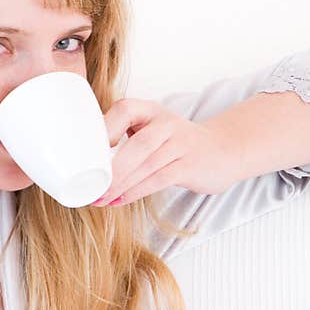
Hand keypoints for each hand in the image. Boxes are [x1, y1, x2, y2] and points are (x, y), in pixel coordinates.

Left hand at [90, 98, 241, 206]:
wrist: (223, 150)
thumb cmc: (177, 143)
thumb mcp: (153, 130)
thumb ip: (125, 137)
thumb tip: (86, 159)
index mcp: (151, 110)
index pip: (124, 109)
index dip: (105, 127)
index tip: (86, 150)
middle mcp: (166, 123)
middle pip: (137, 144)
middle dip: (111, 168)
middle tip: (90, 184)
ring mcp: (180, 144)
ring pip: (146, 165)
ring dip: (120, 185)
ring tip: (100, 198)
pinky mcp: (189, 165)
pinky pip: (159, 179)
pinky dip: (136, 192)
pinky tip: (119, 201)